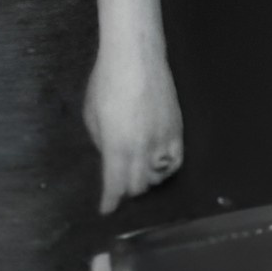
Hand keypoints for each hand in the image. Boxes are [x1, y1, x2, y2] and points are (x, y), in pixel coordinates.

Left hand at [87, 33, 184, 213]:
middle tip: (118, 191)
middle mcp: (144, 149)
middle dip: (126, 191)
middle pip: (137, 184)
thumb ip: (101, 141)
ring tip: (136, 179)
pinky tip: (157, 168)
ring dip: (145, 181)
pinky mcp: (179, 132)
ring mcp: (165, 141)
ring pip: (157, 177)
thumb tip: (110, 157)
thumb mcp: (92, 115)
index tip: (106, 210)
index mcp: (118, 146)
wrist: (137, 60)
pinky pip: (175, 162)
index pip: (115, 184)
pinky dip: (165, 170)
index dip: (110, 200)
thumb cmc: (106, 84)